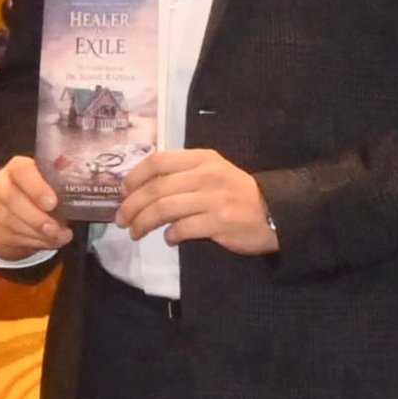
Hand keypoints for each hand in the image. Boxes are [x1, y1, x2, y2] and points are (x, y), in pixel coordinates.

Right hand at [0, 156, 70, 261]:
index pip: (22, 170)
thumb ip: (62, 185)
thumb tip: (82, 191)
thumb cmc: (42, 196)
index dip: (37, 188)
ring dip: (39, 234)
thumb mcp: (53, 186)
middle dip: (38, 218)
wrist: (21, 216)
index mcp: (17, 167)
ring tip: (59, 237)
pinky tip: (47, 241)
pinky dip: (33, 242)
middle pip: (12, 199)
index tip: (52, 203)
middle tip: (58, 229)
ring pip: (11, 222)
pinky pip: (10, 237)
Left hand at [116, 148, 276, 254]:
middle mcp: (206, 175)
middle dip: (131, 207)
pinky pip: (182, 229)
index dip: (135, 177)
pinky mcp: (219, 222)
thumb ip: (184, 174)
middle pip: (155, 189)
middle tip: (122, 220)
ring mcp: (214, 199)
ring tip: (136, 233)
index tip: (123, 192)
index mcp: (202, 159)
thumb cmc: (238, 193)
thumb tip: (143, 189)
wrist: (275, 212)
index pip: (158, 161)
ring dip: (143, 223)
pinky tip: (169, 239)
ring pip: (163, 209)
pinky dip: (169, 236)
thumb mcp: (214, 172)